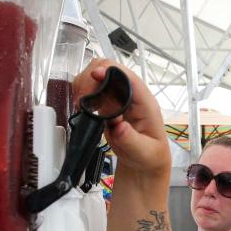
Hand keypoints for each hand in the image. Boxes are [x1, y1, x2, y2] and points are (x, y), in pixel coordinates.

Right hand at [72, 59, 170, 175]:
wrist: (143, 161)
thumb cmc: (149, 155)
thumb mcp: (144, 152)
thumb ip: (131, 140)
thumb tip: (118, 127)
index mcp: (144, 102)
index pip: (128, 77)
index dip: (110, 71)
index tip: (94, 76)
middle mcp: (131, 95)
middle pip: (109, 69)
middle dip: (91, 78)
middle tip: (82, 99)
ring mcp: (118, 97)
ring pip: (98, 75)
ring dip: (85, 85)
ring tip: (81, 105)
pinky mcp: (108, 103)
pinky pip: (92, 88)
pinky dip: (83, 94)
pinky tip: (83, 108)